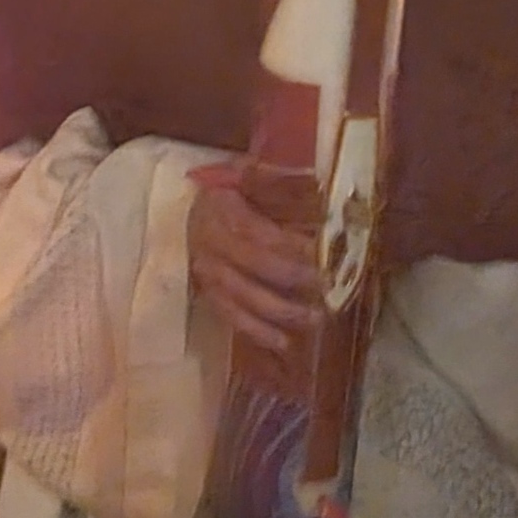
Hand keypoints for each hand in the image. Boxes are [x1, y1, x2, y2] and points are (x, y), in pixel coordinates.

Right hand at [187, 162, 321, 355]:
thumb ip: (270, 178)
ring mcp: (208, 275)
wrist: (189, 214)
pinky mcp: (209, 296)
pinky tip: (284, 342)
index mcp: (222, 210)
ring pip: (245, 298)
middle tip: (328, 286)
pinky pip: (233, 318)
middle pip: (256, 267)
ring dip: (282, 311)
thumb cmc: (228, 193)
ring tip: (316, 318)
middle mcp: (211, 245)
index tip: (323, 252)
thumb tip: (312, 180)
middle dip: (295, 278)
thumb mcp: (243, 175)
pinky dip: (258, 332)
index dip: (292, 245)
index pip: (261, 233)